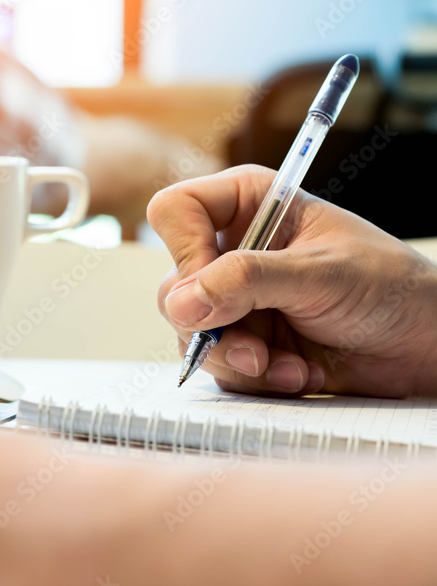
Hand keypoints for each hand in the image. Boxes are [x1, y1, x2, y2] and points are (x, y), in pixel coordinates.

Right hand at [147, 165, 436, 397]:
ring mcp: (234, 302)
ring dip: (240, 360)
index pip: (175, 212)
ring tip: (287, 366)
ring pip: (190, 334)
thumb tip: (182, 302)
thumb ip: (247, 281)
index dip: (184, 250)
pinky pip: (217, 367)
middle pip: (174, 286)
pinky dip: (255, 379)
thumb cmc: (391, 288)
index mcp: (248, 206)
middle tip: (254, 347)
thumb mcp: (319, 274)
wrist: (424, 346)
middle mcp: (232, 251)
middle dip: (215, 326)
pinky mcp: (243, 343)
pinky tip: (296, 373)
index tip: (212, 285)